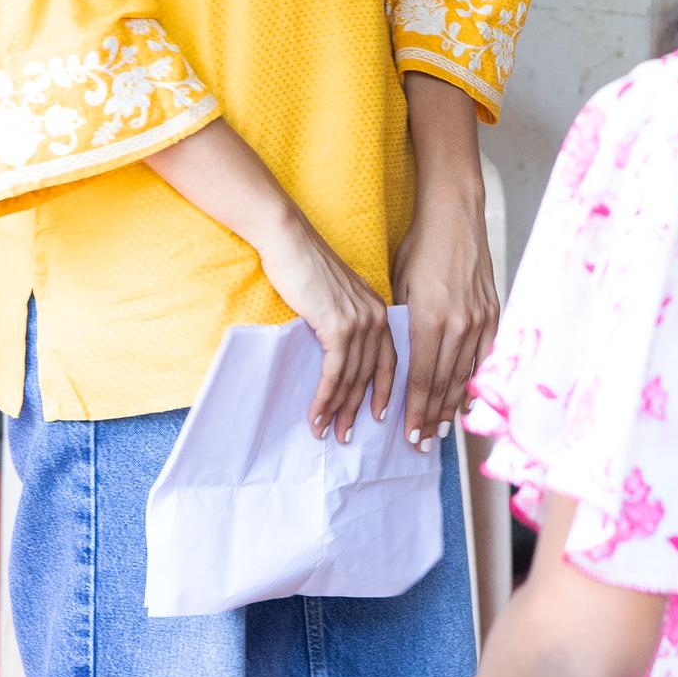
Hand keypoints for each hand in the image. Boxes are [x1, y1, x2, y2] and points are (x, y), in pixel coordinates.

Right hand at [258, 211, 395, 443]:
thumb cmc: (305, 265)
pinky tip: (316, 414)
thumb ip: (345, 320)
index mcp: (378, 309)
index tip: (379, 418)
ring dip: (337, 410)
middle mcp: (376, 317)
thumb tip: (339, 351)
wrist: (288, 240)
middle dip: (357, 410)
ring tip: (325, 432)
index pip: (389, 360)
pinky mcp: (338, 326)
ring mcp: (359, 322)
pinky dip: (325, 398)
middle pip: (370, 376)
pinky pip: (335, 373)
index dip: (384, 392)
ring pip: (352, 379)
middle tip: (345, 437)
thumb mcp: (335, 295)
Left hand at [392, 188, 497, 445]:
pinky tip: (470, 400)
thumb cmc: (420, 246)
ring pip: (466, 375)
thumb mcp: (400, 286)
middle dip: (433, 417)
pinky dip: (477, 381)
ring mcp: (480, 319)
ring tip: (443, 430)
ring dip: (453, 406)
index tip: (410, 434)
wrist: (455, 215)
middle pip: (445, 384)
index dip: (416, 410)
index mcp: (429, 319)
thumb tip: (397, 362)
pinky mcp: (494, 312)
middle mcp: (458, 324)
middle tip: (424, 443)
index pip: (423, 379)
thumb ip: (403, 327)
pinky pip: (486, 356)